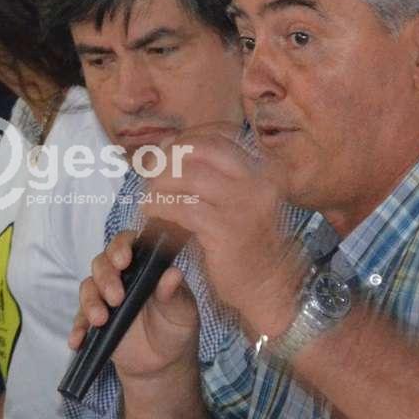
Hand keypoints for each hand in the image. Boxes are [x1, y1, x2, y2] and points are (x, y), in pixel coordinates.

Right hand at [72, 230, 199, 382]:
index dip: (121, 247)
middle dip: (106, 278)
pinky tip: (79, 340)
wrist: (163, 362)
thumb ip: (174, 293)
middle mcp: (121, 276)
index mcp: (144, 264)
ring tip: (100, 320)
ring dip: (90, 302)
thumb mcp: (182, 311)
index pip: (127, 243)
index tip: (123, 260)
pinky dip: (78, 329)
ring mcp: (105, 297)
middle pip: (102, 263)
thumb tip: (173, 274)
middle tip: (116, 298)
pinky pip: (80, 320)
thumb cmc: (176, 328)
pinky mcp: (94, 320)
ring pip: (88, 288)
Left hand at [139, 123, 305, 338]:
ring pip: (188, 175)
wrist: (269, 286)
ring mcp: (244, 204)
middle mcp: (259, 180)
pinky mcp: (226, 229)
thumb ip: (208, 173)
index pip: (220, 133)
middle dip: (169, 157)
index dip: (186, 138)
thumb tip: (165, 148)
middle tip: (150, 173)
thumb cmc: (246, 243)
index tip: (165, 151)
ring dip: (159, 184)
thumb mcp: (235, 199)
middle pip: (202, 147)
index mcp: (264, 168)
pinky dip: (160, 208)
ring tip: (149, 198)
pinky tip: (152, 215)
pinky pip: (182, 208)